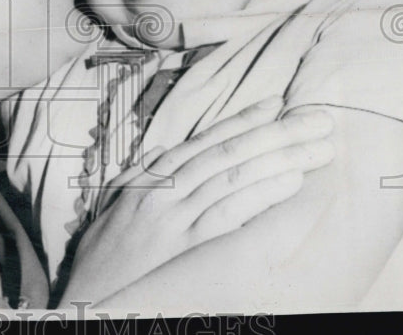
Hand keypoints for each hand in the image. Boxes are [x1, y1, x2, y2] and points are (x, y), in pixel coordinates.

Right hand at [57, 97, 334, 306]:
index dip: (242, 119)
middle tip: (317, 120)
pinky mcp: (185, 249)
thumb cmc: (100, 260)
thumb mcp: (114, 209)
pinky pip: (229, 214)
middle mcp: (165, 193)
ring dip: (280, 157)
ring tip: (318, 147)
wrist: (84, 300)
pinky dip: (261, 194)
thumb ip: (140, 178)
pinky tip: (291, 182)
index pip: (205, 141)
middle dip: (276, 132)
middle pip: (229, 152)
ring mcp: (175, 218)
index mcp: (151, 181)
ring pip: (233, 176)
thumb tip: (163, 151)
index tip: (277, 102)